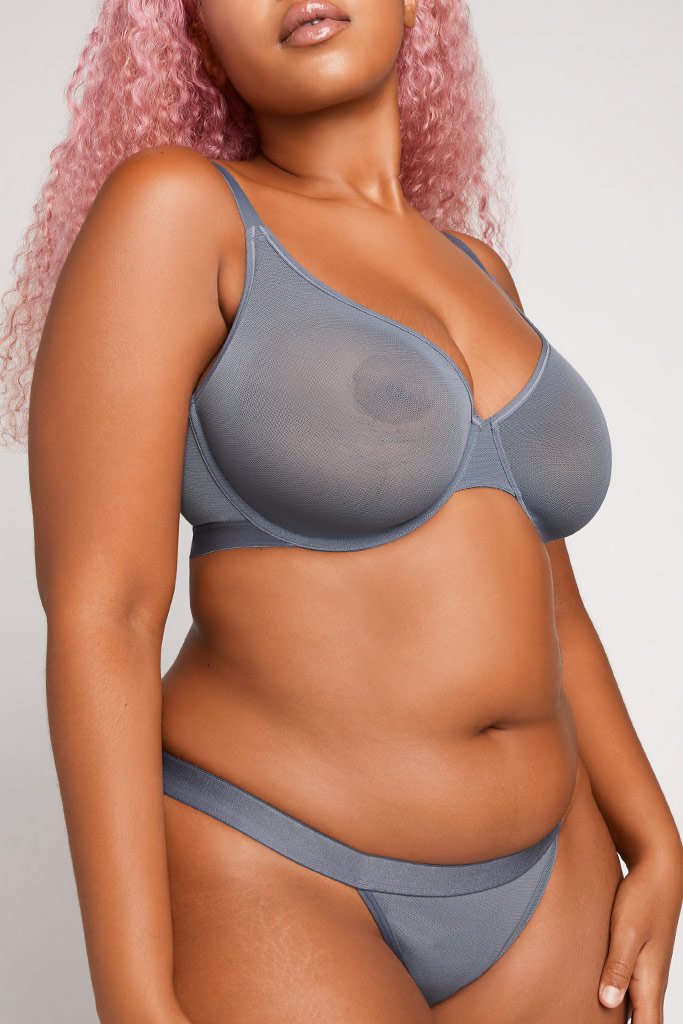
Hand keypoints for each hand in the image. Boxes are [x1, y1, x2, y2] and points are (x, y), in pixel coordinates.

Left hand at [599, 852, 682, 1022]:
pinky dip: (618, 999)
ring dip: (620, 1019)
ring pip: (636, 1006)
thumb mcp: (627, 932)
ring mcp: (646, 969)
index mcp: (650, 980)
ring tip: (595, 1021)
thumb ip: (618, 968)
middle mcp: (651, 980)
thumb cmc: (643, 899)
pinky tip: (603, 1000)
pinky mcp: (638, 957)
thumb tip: (609, 1004)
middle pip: (643, 1021)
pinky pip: (630, 988)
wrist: (658, 871)